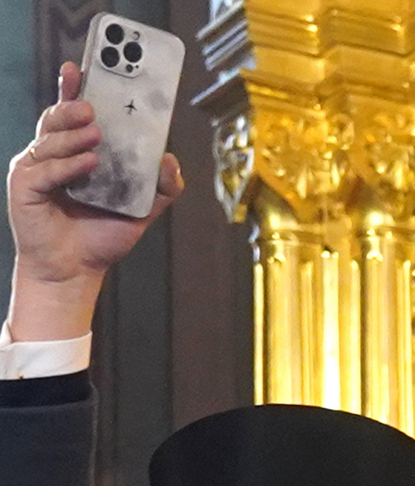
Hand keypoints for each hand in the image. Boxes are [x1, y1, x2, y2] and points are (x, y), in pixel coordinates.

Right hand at [8, 67, 180, 342]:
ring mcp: (35, 168)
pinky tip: (88, 163)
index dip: (72, 88)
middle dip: (73, 106)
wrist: (77, 270)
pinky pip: (46, 169)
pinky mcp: (25, 186)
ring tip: (97, 135)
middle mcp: (52, 154)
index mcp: (75, 151)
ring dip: (74, 134)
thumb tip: (171, 159)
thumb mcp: (142, 209)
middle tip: (93, 106)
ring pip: (51, 140)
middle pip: (57, 118)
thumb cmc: (102, 235)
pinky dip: (67, 165)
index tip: (80, 66)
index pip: (73, 112)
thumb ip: (161, 187)